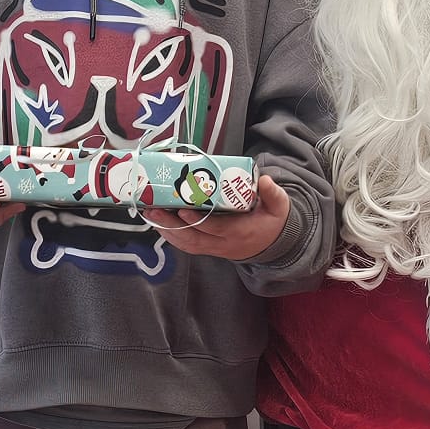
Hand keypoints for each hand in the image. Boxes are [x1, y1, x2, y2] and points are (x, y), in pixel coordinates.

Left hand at [142, 172, 289, 260]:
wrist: (273, 243)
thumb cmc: (272, 221)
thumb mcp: (279, 207)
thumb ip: (273, 193)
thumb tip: (263, 180)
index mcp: (241, 233)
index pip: (216, 229)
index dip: (199, 221)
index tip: (183, 210)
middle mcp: (224, 244)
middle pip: (194, 239)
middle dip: (172, 226)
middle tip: (155, 210)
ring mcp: (215, 248)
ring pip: (187, 244)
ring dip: (167, 230)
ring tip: (151, 214)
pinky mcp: (209, 248)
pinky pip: (187, 245)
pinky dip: (172, 236)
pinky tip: (159, 223)